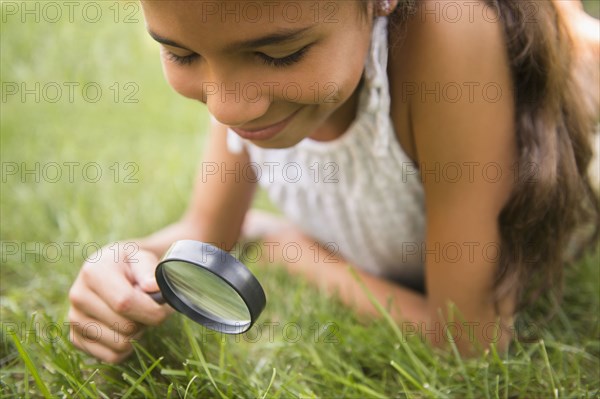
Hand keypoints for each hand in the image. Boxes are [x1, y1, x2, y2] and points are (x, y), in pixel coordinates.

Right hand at [68, 242, 172, 362]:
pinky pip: (111, 357)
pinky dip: (127, 348)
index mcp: (93, 273)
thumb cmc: (130, 264)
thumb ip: (149, 270)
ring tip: (136, 315)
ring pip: (120, 344)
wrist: (109, 270)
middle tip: (149, 307)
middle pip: (125, 326)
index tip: (166, 308)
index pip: (125, 303)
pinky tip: (127, 329)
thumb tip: (153, 288)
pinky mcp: (76, 338)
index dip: (151, 311)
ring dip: (137, 334)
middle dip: (147, 321)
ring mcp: (75, 319)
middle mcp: (78, 297)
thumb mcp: (141, 257)